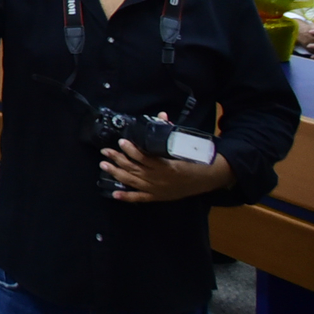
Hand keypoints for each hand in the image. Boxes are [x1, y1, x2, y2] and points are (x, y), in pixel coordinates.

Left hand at [103, 128, 233, 202]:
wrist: (209, 178)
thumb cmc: (195, 160)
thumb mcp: (183, 146)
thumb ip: (170, 131)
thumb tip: (161, 115)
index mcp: (167, 166)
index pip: (145, 158)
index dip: (131, 150)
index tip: (121, 141)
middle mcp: (160, 179)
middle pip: (134, 169)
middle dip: (118, 159)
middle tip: (105, 151)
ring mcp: (158, 189)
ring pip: (133, 182)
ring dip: (117, 174)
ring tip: (104, 165)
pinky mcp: (158, 197)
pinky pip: (140, 198)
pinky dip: (127, 197)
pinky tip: (115, 194)